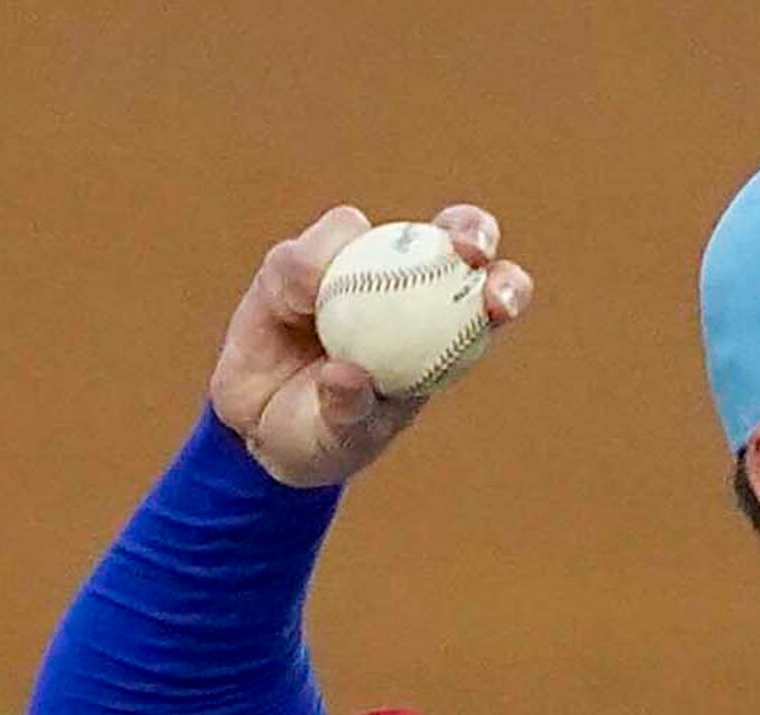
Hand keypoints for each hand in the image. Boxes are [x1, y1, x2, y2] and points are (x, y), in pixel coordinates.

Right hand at [209, 202, 534, 488]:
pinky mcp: (295, 264)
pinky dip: (299, 272)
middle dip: (471, 229)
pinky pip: (301, 254)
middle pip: (452, 235)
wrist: (253, 428)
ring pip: (360, 230)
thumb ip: (348, 411)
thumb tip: (347, 375)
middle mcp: (400, 283)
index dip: (506, 287)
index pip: (489, 294)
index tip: (498, 304)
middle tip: (465, 249)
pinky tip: (293, 303)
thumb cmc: (321, 436)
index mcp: (440, 329)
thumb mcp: (340, 439)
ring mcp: (348, 265)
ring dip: (346, 249)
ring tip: (311, 303)